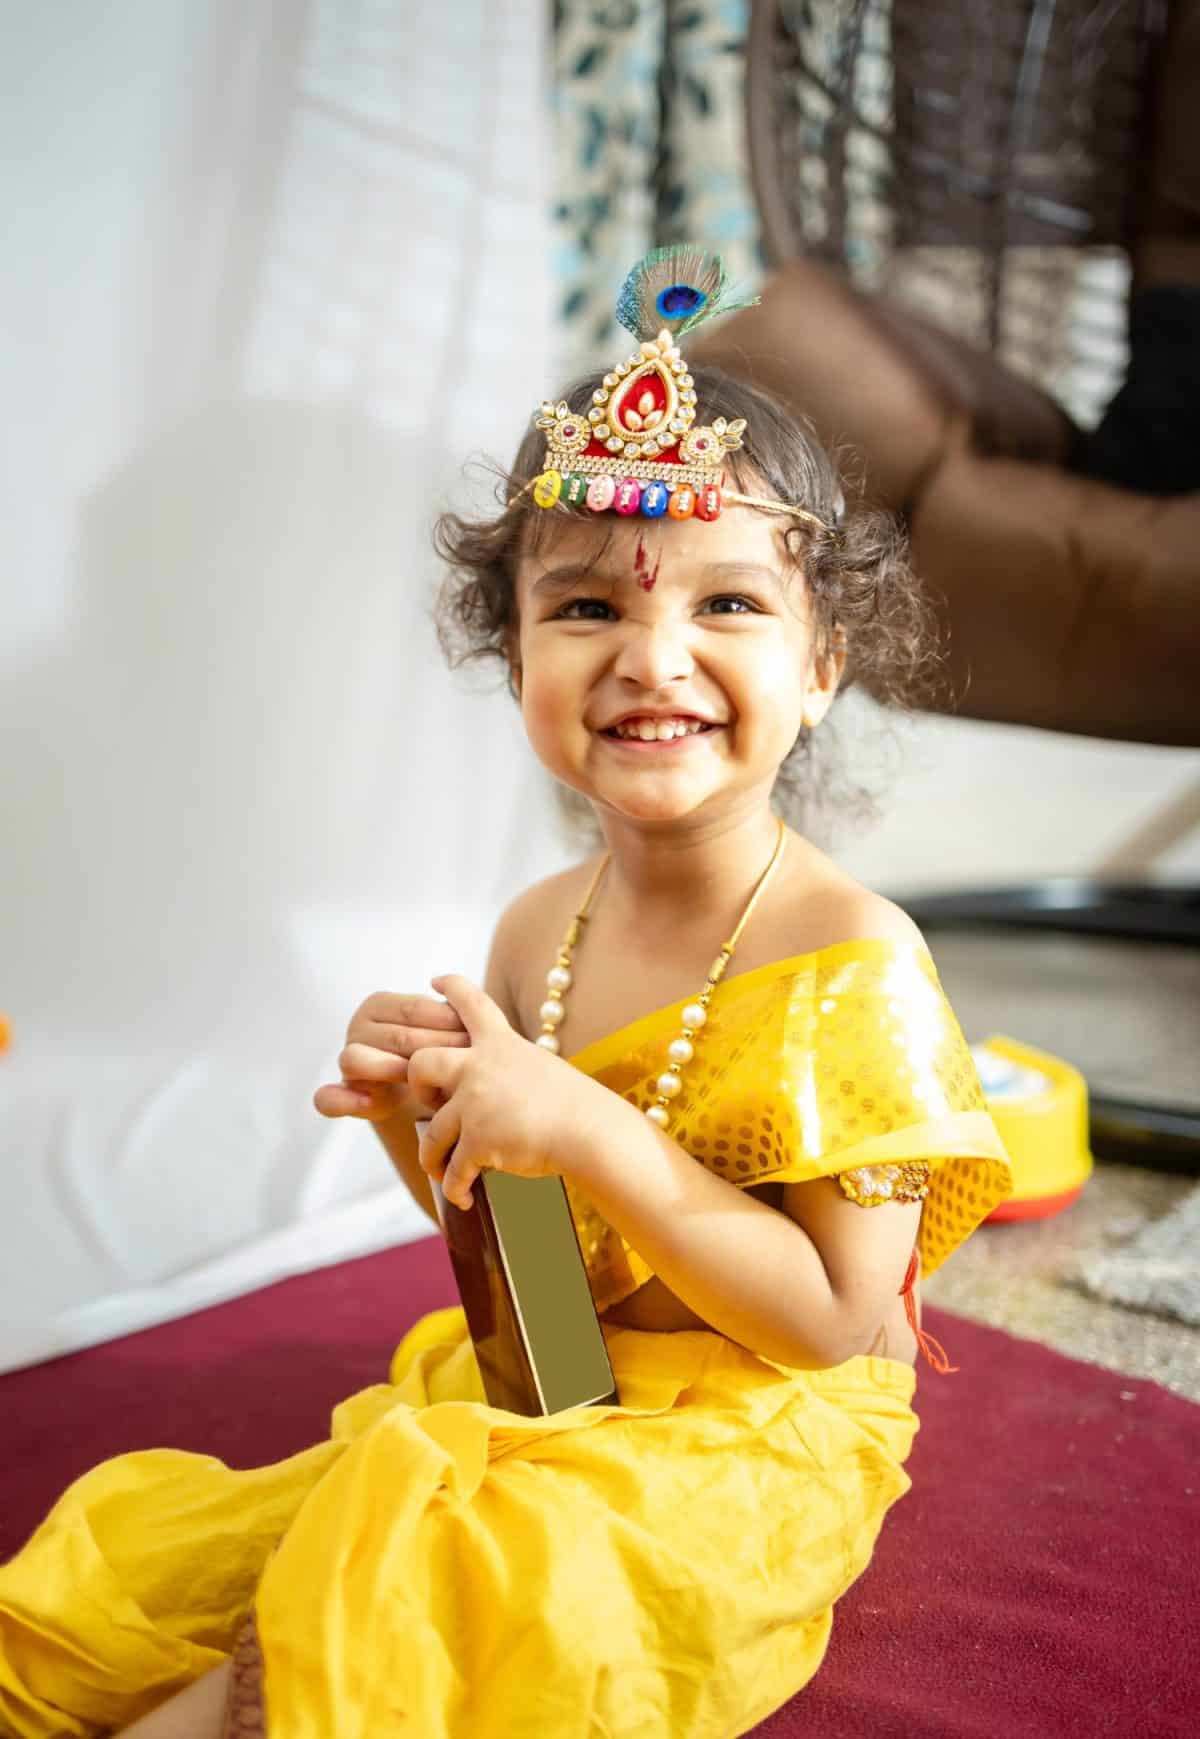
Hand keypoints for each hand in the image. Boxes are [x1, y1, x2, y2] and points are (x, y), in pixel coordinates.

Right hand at [312, 991, 469, 1126]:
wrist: (420, 1093)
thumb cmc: (438, 1053)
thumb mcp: (445, 1028)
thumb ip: (454, 1016)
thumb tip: (472, 1016)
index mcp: (380, 1004)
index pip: (414, 1009)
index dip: (447, 1022)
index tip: (475, 1036)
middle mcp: (358, 1027)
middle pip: (394, 1036)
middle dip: (432, 1050)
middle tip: (465, 1064)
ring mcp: (346, 1059)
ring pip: (359, 1058)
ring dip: (392, 1070)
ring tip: (426, 1084)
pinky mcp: (340, 1095)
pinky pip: (329, 1099)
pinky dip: (345, 1101)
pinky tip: (368, 1102)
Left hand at [412, 974, 602, 1210]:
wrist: (590, 1131)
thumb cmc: (577, 1106)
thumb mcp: (541, 1068)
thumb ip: (512, 1068)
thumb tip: (496, 1088)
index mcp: (501, 1044)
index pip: (471, 1003)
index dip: (451, 988)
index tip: (435, 979)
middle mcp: (480, 1066)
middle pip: (422, 1063)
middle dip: (417, 1086)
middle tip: (430, 1103)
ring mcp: (475, 1103)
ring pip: (431, 1132)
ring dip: (432, 1156)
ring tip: (437, 1169)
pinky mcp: (478, 1139)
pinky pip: (452, 1170)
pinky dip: (454, 1187)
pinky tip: (461, 1198)